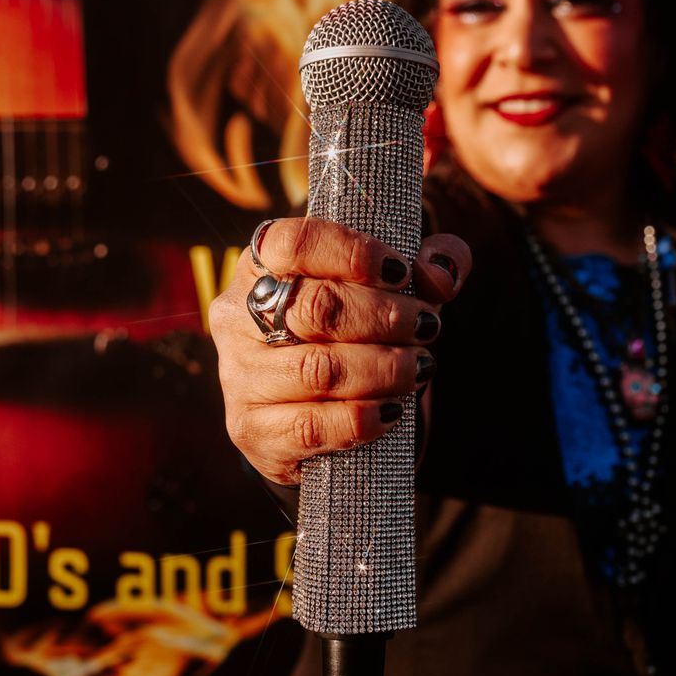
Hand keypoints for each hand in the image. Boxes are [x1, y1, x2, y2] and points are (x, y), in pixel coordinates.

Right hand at [209, 217, 471, 485]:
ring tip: (419, 367)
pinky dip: (361, 418)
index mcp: (259, 267)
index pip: (292, 244)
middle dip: (385, 317)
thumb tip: (439, 274)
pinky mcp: (251, 431)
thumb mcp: (391, 289)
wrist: (315, 413)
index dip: (352, 253)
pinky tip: (392, 411)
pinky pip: (311, 426)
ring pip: (318, 370)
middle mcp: (236, 318)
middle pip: (315, 308)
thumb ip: (428, 265)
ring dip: (383, 368)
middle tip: (427, 326)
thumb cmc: (354, 332)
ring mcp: (238, 377)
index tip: (401, 272)